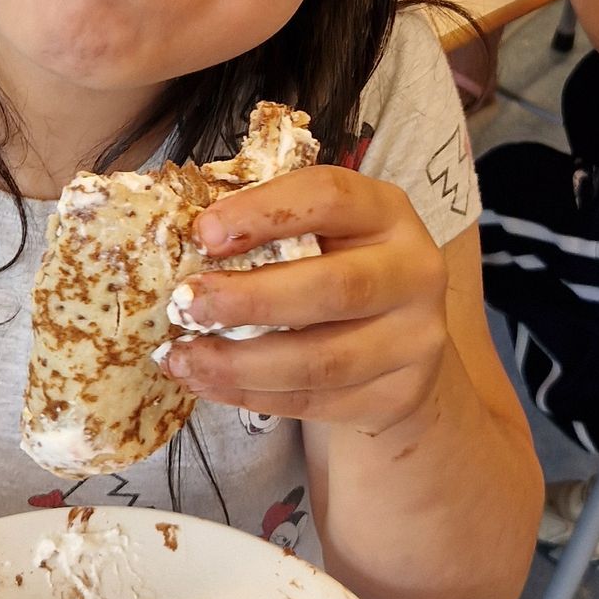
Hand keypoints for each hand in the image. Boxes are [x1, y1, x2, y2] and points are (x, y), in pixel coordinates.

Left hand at [160, 169, 448, 437]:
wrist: (403, 344)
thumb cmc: (339, 268)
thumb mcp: (322, 233)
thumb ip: (270, 229)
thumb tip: (184, 241)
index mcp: (387, 212)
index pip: (330, 197)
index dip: (264, 212)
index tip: (203, 234)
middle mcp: (414, 272)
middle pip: (332, 288)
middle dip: (249, 300)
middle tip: (186, 306)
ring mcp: (415, 340)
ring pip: (321, 360)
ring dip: (240, 363)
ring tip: (183, 359)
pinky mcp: (399, 395)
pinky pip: (316, 401)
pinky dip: (252, 395)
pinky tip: (209, 383)